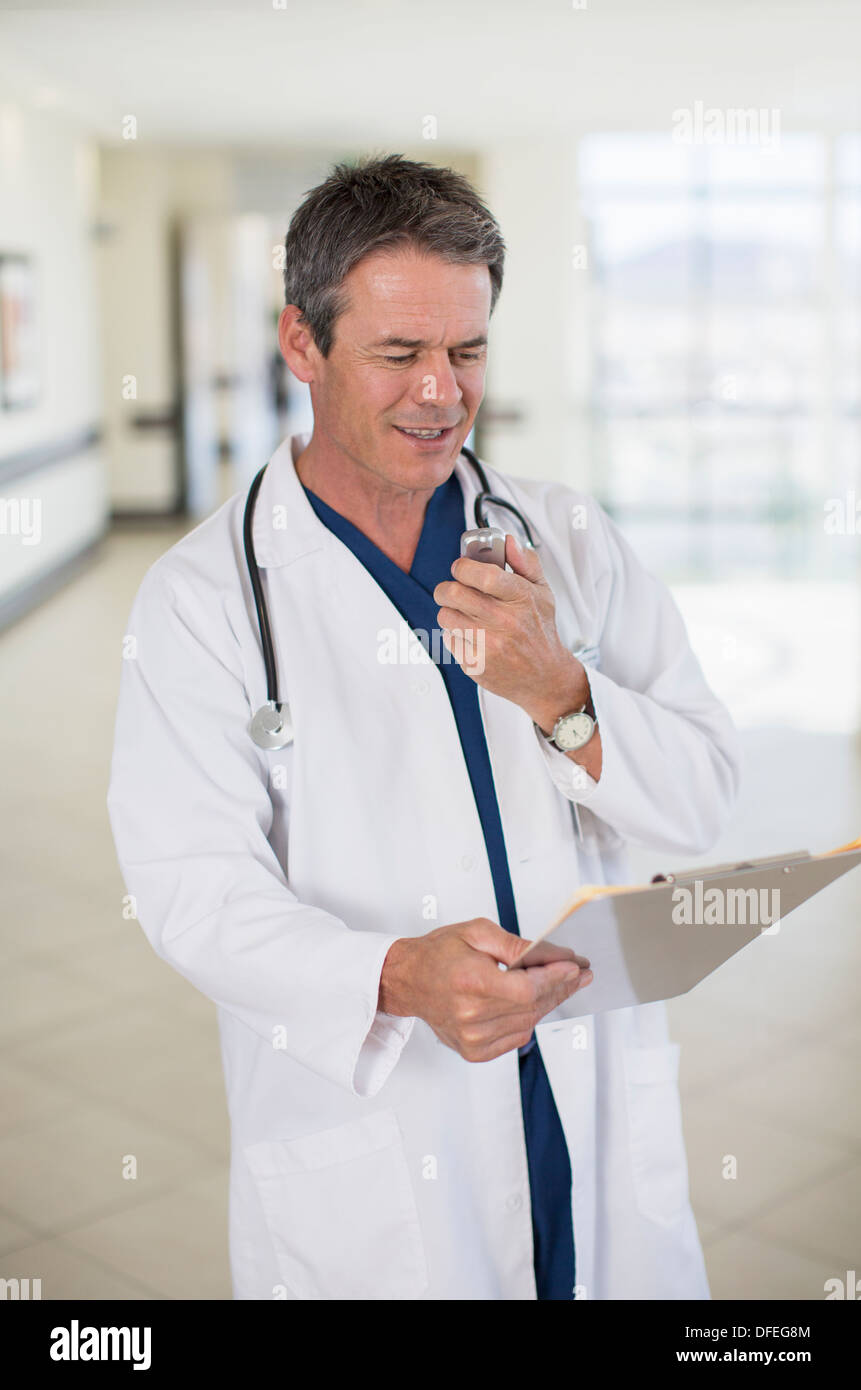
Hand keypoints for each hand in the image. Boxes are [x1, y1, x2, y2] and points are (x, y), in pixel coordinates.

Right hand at [377, 918, 592, 1061]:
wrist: (409, 980)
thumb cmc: (439, 953)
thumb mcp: (477, 932)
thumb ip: (516, 945)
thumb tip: (551, 955)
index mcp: (470, 983)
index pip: (527, 989)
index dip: (555, 978)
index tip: (574, 966)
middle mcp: (470, 1015)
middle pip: (532, 1006)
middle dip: (560, 987)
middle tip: (579, 974)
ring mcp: (472, 1037)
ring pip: (528, 1023)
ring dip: (548, 1003)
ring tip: (561, 985)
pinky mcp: (473, 1050)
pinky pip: (516, 1037)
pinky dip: (529, 1020)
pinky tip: (532, 1003)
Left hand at [433, 534, 587, 730]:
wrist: (545, 677)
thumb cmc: (540, 630)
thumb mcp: (542, 592)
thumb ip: (525, 562)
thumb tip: (508, 540)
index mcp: (521, 598)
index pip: (482, 574)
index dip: (463, 566)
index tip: (461, 567)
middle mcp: (504, 622)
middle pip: (453, 593)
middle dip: (447, 588)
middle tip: (452, 589)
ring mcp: (488, 646)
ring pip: (445, 616)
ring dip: (450, 611)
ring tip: (464, 613)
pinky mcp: (475, 664)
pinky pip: (448, 639)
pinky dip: (455, 634)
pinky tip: (471, 635)